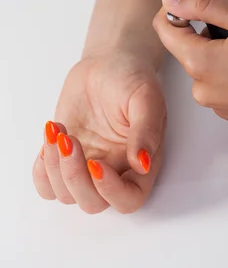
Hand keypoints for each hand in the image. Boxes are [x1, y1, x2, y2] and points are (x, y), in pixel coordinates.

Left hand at [33, 52, 165, 213]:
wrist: (107, 63)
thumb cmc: (132, 78)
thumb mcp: (146, 97)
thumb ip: (146, 130)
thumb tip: (143, 163)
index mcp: (142, 161)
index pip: (129, 199)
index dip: (111, 191)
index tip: (95, 163)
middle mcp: (116, 170)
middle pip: (93, 203)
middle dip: (75, 178)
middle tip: (70, 141)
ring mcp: (89, 165)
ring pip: (66, 195)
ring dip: (55, 167)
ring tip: (57, 131)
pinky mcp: (66, 157)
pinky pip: (47, 184)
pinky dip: (42, 171)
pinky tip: (49, 142)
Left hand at [153, 0, 227, 138]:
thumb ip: (206, 5)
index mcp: (200, 63)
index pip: (165, 29)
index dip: (177, 7)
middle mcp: (203, 89)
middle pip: (190, 46)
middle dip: (211, 27)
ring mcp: (221, 105)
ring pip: (210, 64)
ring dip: (227, 48)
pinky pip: (226, 83)